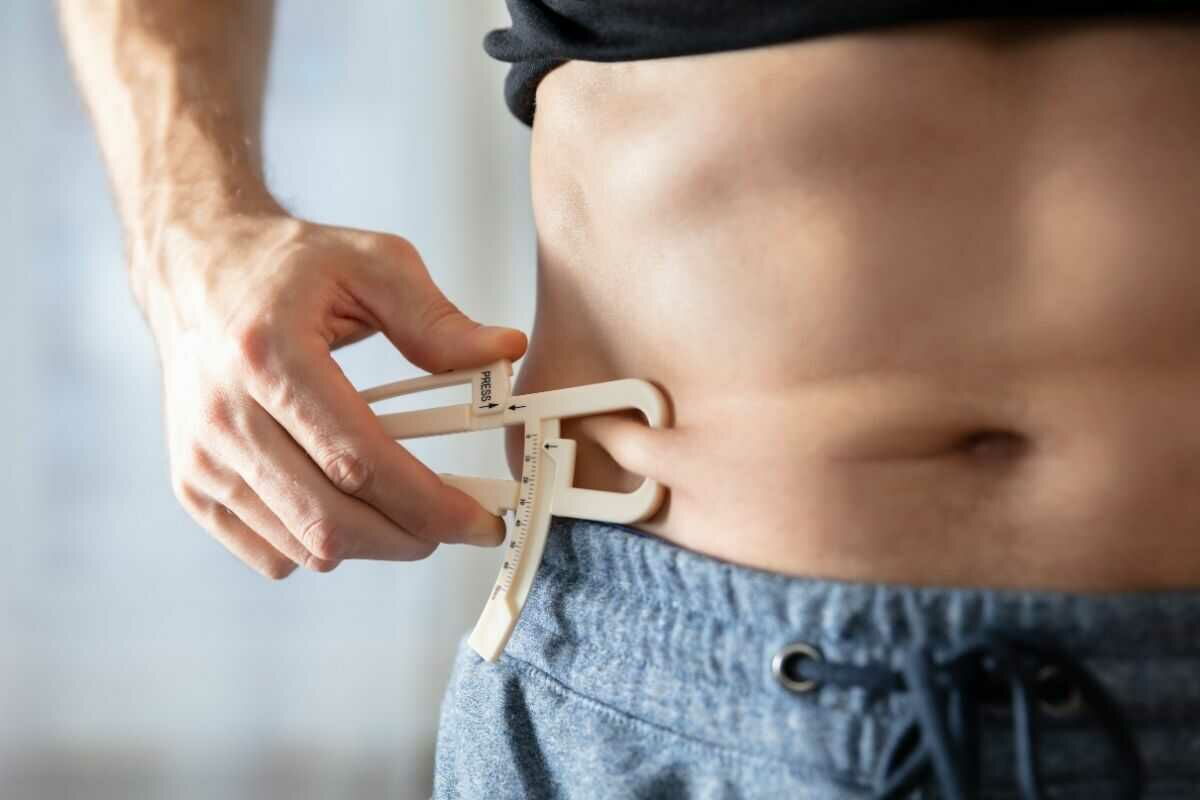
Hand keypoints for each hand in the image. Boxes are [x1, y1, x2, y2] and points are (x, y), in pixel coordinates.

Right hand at [143, 214, 526, 578]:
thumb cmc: (286, 266)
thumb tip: (507, 352)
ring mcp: (201, 457)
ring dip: (372, 543)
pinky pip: (271, 554)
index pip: (360, 461)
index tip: (480, 521)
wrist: (195, 270)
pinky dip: (321, 546)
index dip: (429, 505)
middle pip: (329, 522)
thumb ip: (439, 319)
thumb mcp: (372, 264)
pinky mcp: (191, 485)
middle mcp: (224, 415)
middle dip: (409, 538)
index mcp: (270, 355)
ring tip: (406, 506)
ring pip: (303, 549)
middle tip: (454, 523)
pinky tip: (345, 501)